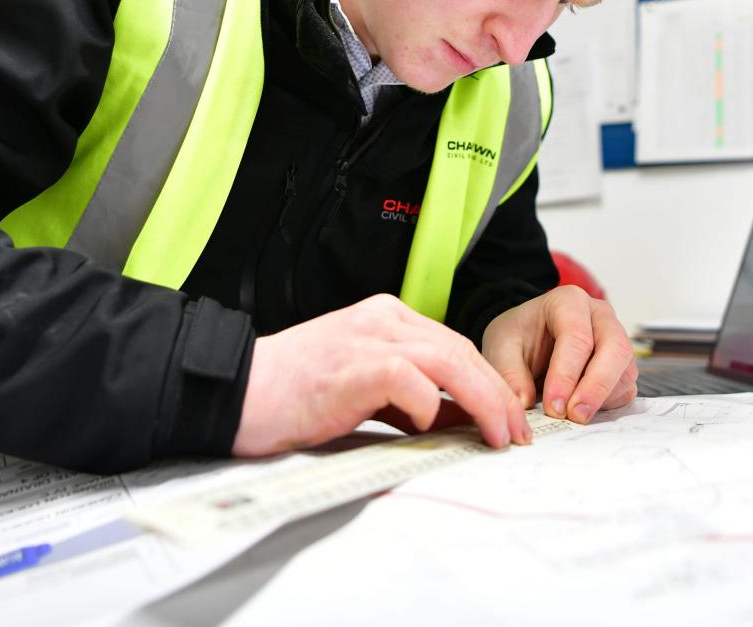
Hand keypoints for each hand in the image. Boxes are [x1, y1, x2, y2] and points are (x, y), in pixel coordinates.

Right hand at [231, 294, 531, 456]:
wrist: (237, 392)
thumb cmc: (292, 394)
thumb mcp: (363, 388)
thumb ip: (408, 397)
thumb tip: (456, 419)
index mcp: (385, 317)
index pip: (456, 345)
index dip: (488, 382)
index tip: (506, 417)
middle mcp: (382, 319)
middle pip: (461, 351)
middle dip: (497, 395)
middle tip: (515, 433)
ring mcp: (368, 338)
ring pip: (448, 361)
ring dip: (481, 401)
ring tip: (496, 435)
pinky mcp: (354, 365)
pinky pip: (410, 381)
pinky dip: (427, 406)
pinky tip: (426, 426)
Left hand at [481, 285, 637, 424]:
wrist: (529, 340)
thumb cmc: (518, 337)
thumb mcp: (500, 347)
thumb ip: (510, 373)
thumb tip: (524, 402)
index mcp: (569, 302)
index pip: (577, 336)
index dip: (566, 374)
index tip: (553, 406)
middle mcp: (600, 317)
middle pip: (615, 349)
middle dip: (596, 387)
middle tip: (575, 415)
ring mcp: (615, 340)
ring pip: (624, 371)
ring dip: (602, 399)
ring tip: (573, 417)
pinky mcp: (621, 367)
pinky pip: (625, 389)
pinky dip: (608, 405)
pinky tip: (583, 412)